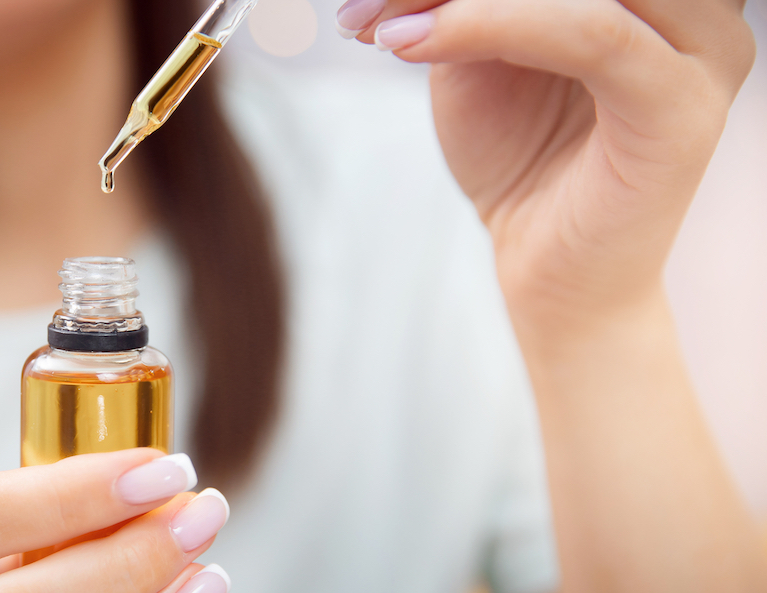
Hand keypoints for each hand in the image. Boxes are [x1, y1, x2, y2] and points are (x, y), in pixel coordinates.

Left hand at [338, 2, 766, 589]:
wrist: (549, 272)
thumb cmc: (519, 161)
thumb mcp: (480, 56)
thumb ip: (467, 3)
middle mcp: (693, 11)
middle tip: (364, 10)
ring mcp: (702, 52)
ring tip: (380, 27)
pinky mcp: (681, 104)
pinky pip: (593, 33)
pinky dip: (492, 24)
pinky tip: (409, 43)